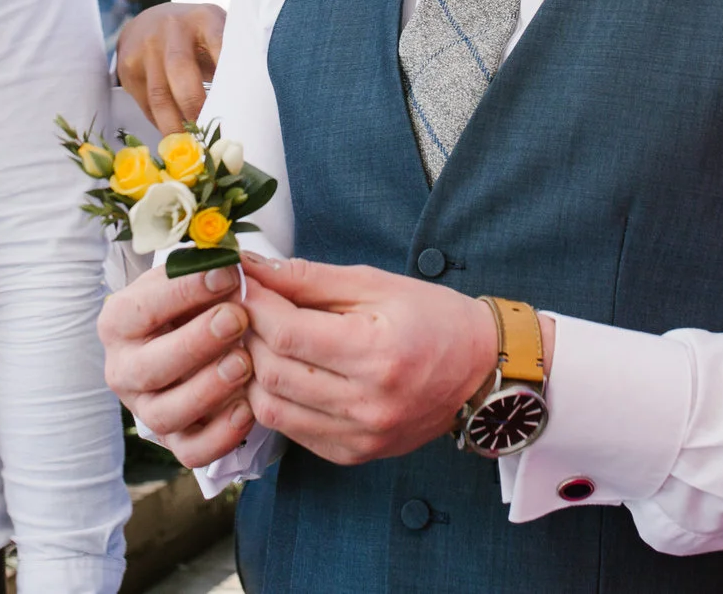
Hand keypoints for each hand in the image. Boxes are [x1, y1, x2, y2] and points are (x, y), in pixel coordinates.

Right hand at [99, 263, 255, 466]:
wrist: (190, 338)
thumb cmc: (192, 302)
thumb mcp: (188, 277)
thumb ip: (204, 268)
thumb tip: (232, 260)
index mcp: (119, 322)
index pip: (141, 309)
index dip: (184, 291)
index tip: (227, 275)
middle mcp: (124, 370)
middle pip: (149, 368)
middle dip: (195, 343)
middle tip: (236, 319)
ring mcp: (146, 409)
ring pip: (166, 414)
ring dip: (207, 389)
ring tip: (244, 362)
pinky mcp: (174, 440)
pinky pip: (191, 451)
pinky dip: (220, 435)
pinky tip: (248, 408)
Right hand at [116, 2, 224, 135]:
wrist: (147, 22)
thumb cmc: (195, 35)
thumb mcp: (216, 32)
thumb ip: (231, 56)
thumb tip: (250, 101)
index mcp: (204, 18)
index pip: (218, 42)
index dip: (226, 69)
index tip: (237, 99)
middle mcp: (172, 28)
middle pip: (180, 70)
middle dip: (194, 107)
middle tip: (209, 134)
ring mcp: (147, 47)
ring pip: (159, 94)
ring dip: (175, 125)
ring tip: (192, 145)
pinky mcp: (129, 68)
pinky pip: (146, 104)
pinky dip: (161, 124)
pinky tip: (175, 136)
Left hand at [239, 256, 497, 465]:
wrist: (479, 369)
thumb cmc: (431, 317)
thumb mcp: (375, 282)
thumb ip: (310, 278)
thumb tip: (254, 267)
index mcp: (376, 353)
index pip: (287, 334)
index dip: (255, 306)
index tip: (242, 284)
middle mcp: (367, 404)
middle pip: (272, 373)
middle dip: (248, 335)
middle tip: (246, 307)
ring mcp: (360, 436)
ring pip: (272, 410)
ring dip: (254, 372)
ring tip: (260, 340)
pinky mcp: (353, 454)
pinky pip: (291, 432)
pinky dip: (276, 401)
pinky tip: (283, 372)